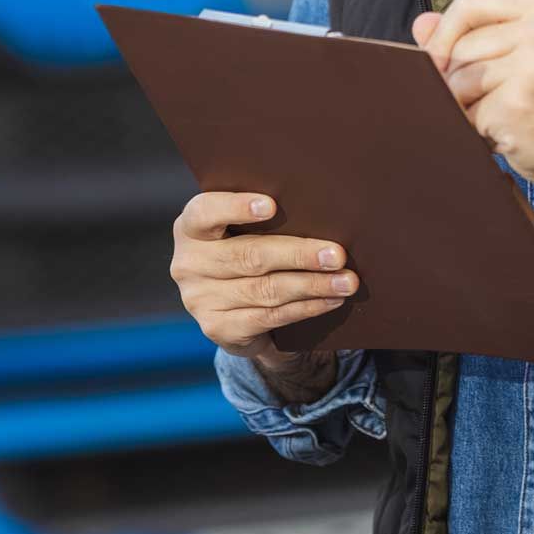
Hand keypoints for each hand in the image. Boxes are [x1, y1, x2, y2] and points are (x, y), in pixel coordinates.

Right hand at [169, 191, 359, 364]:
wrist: (234, 306)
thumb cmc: (247, 248)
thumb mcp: (243, 229)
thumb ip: (263, 218)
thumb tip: (319, 211)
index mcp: (190, 227)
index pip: (206, 212)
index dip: (237, 207)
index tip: (272, 205)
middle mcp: (188, 263)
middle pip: (249, 256)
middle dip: (298, 255)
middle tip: (337, 254)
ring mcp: (199, 299)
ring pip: (265, 290)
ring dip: (312, 285)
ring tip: (346, 280)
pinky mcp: (217, 328)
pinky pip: (269, 317)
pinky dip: (306, 308)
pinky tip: (330, 300)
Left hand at [412, 0, 533, 192]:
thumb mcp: (517, 56)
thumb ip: (468, 36)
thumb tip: (420, 24)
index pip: (469, 3)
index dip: (444, 32)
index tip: (440, 59)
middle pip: (458, 47)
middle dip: (458, 80)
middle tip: (495, 99)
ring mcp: (530, 67)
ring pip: (457, 81)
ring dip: (468, 107)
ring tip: (502, 114)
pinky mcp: (517, 103)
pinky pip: (467, 113)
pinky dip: (477, 129)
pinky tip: (507, 131)